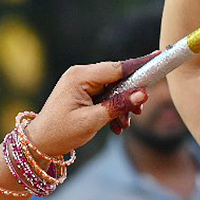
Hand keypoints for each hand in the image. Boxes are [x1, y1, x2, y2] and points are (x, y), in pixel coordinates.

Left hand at [26, 61, 147, 156]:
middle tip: (138, 112)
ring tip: (122, 125)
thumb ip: (118, 106)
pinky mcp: (83, 92)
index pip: (117, 68)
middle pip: (117, 78)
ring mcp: (81, 83)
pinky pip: (106, 96)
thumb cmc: (60, 132)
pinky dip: (113, 109)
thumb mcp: (92, 121)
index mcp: (80, 76)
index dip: (139, 65)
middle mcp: (81, 75)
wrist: (40, 144)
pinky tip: (116, 126)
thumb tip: (142, 94)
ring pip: (114, 89)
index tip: (158, 56)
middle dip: (130, 95)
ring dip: (122, 106)